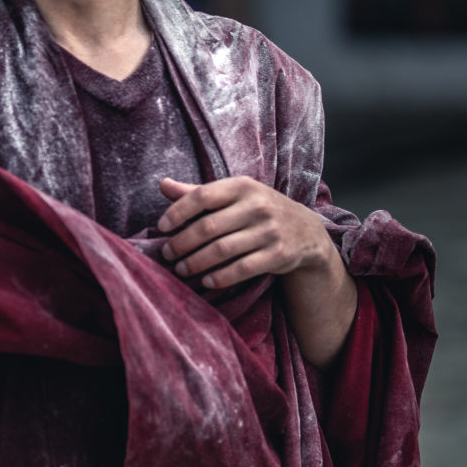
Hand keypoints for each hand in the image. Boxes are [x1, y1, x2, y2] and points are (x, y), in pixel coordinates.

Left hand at [155, 176, 338, 288]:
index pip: (202, 196)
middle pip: (209, 227)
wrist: (305, 231)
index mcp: (242, 186)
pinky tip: (206, 281)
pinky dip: (221, 277)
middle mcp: (257, 206)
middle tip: (167, 253)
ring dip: (196, 262)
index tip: (161, 227)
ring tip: (180, 269)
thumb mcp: (233, 195)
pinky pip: (242, 269)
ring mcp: (270, 231)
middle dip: (182, 243)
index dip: (178, 212)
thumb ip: (197, 192)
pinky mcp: (278, 255)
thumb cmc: (257, 210)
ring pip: (222, 250)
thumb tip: (163, 185)